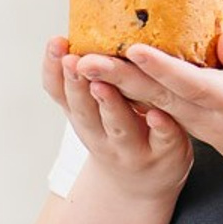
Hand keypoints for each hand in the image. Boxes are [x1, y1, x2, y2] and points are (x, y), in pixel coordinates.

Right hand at [43, 36, 190, 201]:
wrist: (142, 184)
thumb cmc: (114, 136)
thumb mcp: (87, 113)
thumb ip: (71, 83)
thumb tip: (59, 39)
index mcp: (84, 119)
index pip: (64, 95)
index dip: (56, 71)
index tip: (57, 43)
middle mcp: (102, 135)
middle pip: (86, 112)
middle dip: (78, 86)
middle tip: (73, 60)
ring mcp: (133, 147)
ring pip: (120, 127)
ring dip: (110, 106)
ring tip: (103, 84)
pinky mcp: (166, 153)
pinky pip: (162, 140)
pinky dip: (159, 128)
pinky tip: (157, 114)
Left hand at [72, 30, 222, 188]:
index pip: (193, 84)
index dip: (162, 67)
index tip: (135, 50)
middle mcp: (210, 118)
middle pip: (158, 95)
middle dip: (118, 77)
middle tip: (82, 59)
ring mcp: (200, 124)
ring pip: (152, 102)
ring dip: (116, 85)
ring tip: (82, 64)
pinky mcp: (197, 124)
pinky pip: (160, 106)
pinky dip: (133, 91)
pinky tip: (110, 76)